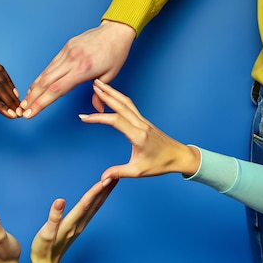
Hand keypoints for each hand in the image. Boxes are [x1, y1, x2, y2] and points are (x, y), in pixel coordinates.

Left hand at [0, 27, 20, 119]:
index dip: (2, 107)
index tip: (12, 115)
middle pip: (0, 90)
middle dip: (11, 102)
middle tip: (20, 113)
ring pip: (3, 80)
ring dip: (12, 92)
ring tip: (19, 103)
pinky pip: (1, 71)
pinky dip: (9, 80)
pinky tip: (13, 89)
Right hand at [21, 20, 135, 118]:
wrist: (115, 30)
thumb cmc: (116, 52)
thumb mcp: (111, 75)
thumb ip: (100, 94)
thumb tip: (97, 110)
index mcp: (83, 69)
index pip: (57, 90)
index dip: (42, 103)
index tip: (31, 113)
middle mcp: (72, 60)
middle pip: (46, 83)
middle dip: (32, 99)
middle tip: (22, 111)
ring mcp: (67, 53)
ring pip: (45, 73)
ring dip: (33, 89)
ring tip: (25, 101)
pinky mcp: (66, 48)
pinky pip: (50, 65)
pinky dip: (41, 77)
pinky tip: (35, 86)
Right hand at [30, 179, 117, 262]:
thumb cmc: (43, 249)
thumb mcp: (45, 234)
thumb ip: (53, 217)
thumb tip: (60, 201)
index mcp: (70, 224)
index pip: (85, 204)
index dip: (94, 192)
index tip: (105, 180)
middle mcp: (79, 224)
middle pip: (95, 204)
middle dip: (106, 189)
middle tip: (116, 175)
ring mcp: (80, 226)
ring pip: (96, 207)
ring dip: (105, 193)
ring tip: (113, 181)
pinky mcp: (78, 226)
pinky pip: (92, 210)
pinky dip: (98, 200)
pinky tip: (100, 195)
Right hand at [79, 79, 200, 182]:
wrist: (179, 156)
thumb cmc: (161, 164)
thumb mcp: (138, 171)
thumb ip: (119, 172)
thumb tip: (102, 178)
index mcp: (138, 135)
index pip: (115, 121)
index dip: (98, 118)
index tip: (84, 117)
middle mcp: (140, 125)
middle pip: (121, 105)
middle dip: (106, 94)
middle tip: (93, 85)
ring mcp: (143, 121)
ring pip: (126, 103)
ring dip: (112, 92)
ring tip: (100, 85)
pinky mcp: (144, 121)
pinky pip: (130, 106)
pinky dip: (119, 98)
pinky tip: (112, 96)